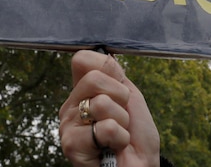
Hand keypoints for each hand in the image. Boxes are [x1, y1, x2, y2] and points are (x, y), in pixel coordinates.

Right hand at [59, 50, 160, 166]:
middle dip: (120, 98)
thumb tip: (102, 54)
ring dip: (122, 121)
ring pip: (102, 103)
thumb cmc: (136, 136)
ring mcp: (69, 125)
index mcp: (83, 91)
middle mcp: (72, 105)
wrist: (141, 166)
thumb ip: (115, 74)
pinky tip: (112, 148)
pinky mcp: (72, 145)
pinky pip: (106, 127)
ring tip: (117, 135)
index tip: (120, 89)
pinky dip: (119, 138)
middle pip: (94, 78)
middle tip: (121, 117)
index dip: (109, 70)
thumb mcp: (130, 96)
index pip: (83, 59)